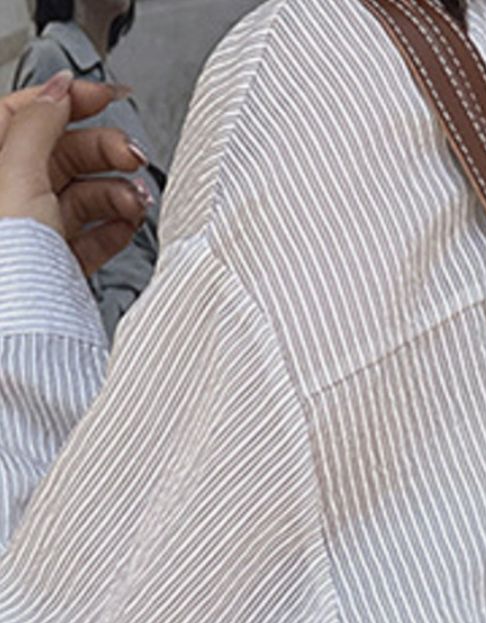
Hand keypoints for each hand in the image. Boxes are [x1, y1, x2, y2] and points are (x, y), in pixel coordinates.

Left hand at [0, 70, 152, 275]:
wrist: (24, 332)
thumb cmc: (9, 264)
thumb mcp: (16, 174)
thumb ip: (38, 124)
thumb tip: (59, 88)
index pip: (22, 114)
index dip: (62, 100)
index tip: (99, 96)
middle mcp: (8, 198)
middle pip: (59, 153)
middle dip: (102, 150)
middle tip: (131, 154)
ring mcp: (35, 233)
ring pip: (81, 194)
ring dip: (116, 192)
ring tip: (135, 201)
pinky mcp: (60, 265)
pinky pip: (92, 235)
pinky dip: (115, 227)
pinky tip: (128, 224)